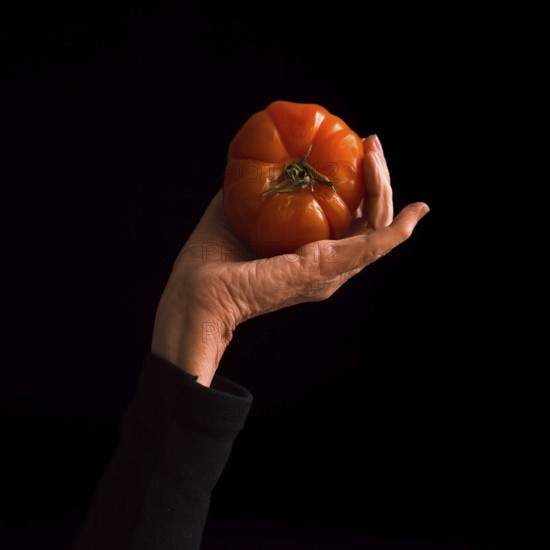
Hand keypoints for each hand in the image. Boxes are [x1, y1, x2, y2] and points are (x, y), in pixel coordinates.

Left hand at [152, 135, 428, 385]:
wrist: (197, 293)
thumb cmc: (214, 258)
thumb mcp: (244, 211)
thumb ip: (262, 189)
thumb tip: (271, 158)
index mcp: (312, 254)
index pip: (352, 217)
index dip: (362, 183)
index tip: (361, 149)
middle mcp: (328, 265)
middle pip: (370, 218)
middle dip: (377, 177)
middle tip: (372, 142)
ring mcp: (329, 270)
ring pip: (375, 226)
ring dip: (383, 186)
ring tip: (374, 150)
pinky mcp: (324, 269)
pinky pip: (373, 246)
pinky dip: (397, 229)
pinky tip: (416, 211)